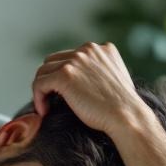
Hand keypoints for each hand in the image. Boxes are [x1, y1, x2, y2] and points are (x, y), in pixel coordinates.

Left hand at [32, 42, 146, 136]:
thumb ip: (99, 73)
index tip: (62, 95)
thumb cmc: (122, 108)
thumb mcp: (114, 80)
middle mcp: (87, 50)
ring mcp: (75, 60)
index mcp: (101, 49)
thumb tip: (80, 83)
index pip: (70, 57)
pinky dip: (38, 97)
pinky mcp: (65, 75)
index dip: (62, 76)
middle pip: (53, 61)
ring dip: (42, 90)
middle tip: (50, 100)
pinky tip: (45, 111)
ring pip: (43, 71)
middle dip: (49, 80)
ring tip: (46, 108)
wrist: (126, 116)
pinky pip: (39, 83)